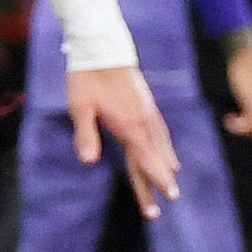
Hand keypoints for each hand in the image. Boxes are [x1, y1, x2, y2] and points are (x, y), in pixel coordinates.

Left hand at [72, 59, 181, 214]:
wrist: (103, 49)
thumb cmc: (87, 78)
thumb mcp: (80, 106)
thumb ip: (85, 134)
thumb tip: (87, 161)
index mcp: (129, 125)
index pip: (145, 158)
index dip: (155, 178)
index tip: (169, 195)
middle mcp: (144, 122)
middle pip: (154, 157)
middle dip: (160, 180)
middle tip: (168, 201)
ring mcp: (149, 114)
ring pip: (161, 145)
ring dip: (165, 166)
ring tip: (171, 183)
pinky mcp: (148, 107)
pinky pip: (161, 133)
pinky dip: (166, 148)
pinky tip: (169, 155)